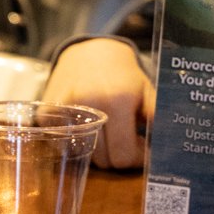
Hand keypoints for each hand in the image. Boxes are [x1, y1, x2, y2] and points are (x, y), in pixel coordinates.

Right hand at [44, 38, 151, 168]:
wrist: (91, 52)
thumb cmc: (124, 75)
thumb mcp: (147, 92)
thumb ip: (156, 119)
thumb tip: (168, 149)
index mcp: (119, 99)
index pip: (125, 154)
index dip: (138, 159)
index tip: (143, 151)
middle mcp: (89, 105)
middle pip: (104, 161)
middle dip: (120, 157)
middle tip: (129, 143)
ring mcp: (64, 110)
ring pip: (84, 156)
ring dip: (99, 153)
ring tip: (111, 135)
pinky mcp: (46, 114)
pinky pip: (61, 148)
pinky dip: (75, 145)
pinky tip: (88, 131)